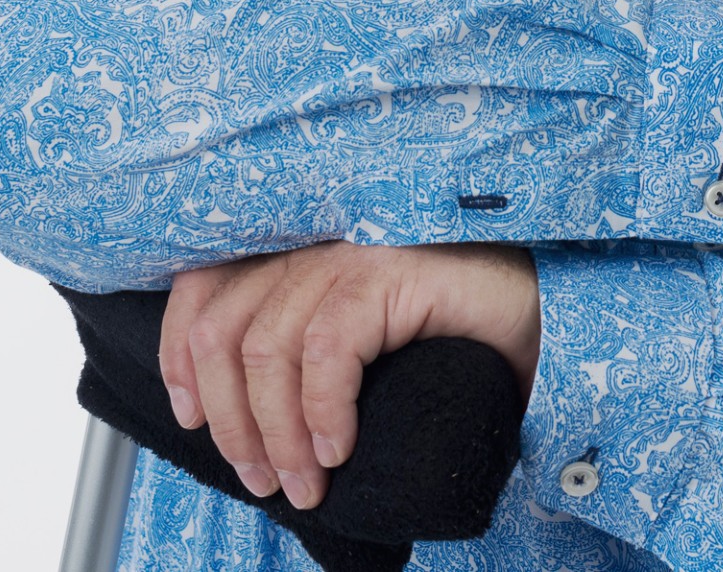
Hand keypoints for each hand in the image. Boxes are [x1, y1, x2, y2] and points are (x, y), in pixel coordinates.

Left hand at [159, 241, 538, 510]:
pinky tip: (341, 447)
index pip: (204, 284)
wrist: (542, 311)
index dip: (181, 353)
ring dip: (277, 435)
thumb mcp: (358, 341)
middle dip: (230, 420)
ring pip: (267, 349)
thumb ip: (300, 350)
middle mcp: (318, 238)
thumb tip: (236, 421)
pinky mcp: (390, 271)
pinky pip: (326, 351)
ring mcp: (353, 249)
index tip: (191, 417)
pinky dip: (321, 412)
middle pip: (223, 329)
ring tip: (307, 484)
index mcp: (301, 246)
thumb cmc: (452, 332)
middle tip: (263, 480)